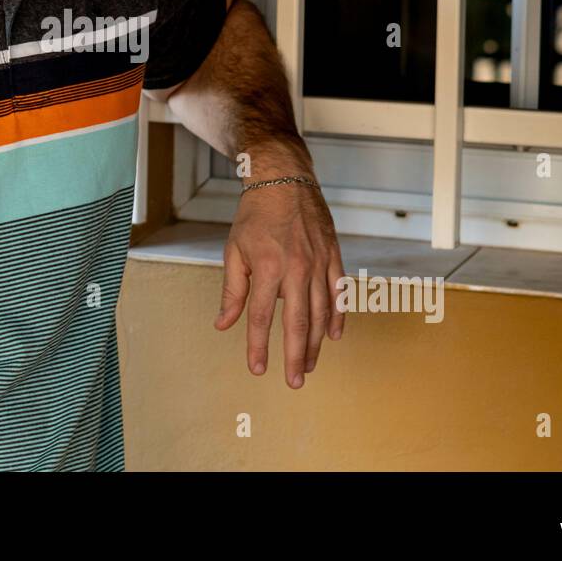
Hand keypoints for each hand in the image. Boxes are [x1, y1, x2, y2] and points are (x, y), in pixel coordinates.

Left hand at [215, 170, 346, 387]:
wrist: (284, 180)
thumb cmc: (254, 215)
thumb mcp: (234, 250)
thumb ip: (232, 291)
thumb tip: (223, 325)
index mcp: (267, 267)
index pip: (260, 317)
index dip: (257, 346)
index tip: (257, 369)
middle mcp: (296, 268)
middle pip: (297, 322)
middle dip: (295, 356)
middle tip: (294, 381)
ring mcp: (318, 263)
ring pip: (321, 312)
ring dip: (315, 342)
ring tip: (309, 365)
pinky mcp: (333, 256)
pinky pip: (339, 293)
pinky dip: (338, 316)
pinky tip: (333, 336)